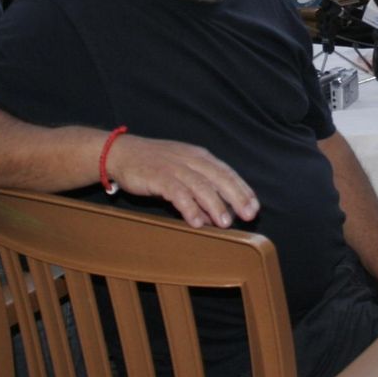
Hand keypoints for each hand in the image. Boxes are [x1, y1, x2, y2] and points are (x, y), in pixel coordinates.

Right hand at [104, 134, 260, 228]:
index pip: (226, 173)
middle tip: (248, 215)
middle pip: (219, 178)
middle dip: (236, 197)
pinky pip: (177, 192)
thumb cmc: (155, 165)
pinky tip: (196, 221)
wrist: (122, 153)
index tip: (254, 207)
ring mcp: (174, 167)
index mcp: (200, 156)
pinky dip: (188, 207)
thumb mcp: (182, 173)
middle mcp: (190, 159)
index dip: (242, 189)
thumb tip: (219, 217)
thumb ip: (201, 193)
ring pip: (200, 186)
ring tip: (225, 223)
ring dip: (215, 205)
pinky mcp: (157, 176)